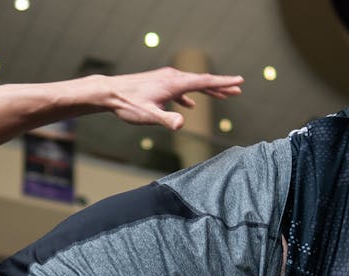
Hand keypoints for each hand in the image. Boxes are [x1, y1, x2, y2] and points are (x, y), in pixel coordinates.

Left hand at [104, 68, 242, 129]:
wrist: (109, 93)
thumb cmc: (128, 104)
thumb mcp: (149, 115)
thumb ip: (167, 119)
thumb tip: (182, 124)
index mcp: (174, 84)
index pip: (205, 82)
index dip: (223, 83)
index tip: (239, 81)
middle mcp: (172, 78)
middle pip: (202, 82)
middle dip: (221, 87)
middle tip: (238, 89)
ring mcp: (165, 80)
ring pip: (191, 85)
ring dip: (207, 91)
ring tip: (221, 97)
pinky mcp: (159, 85)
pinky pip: (180, 90)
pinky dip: (189, 96)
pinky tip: (190, 106)